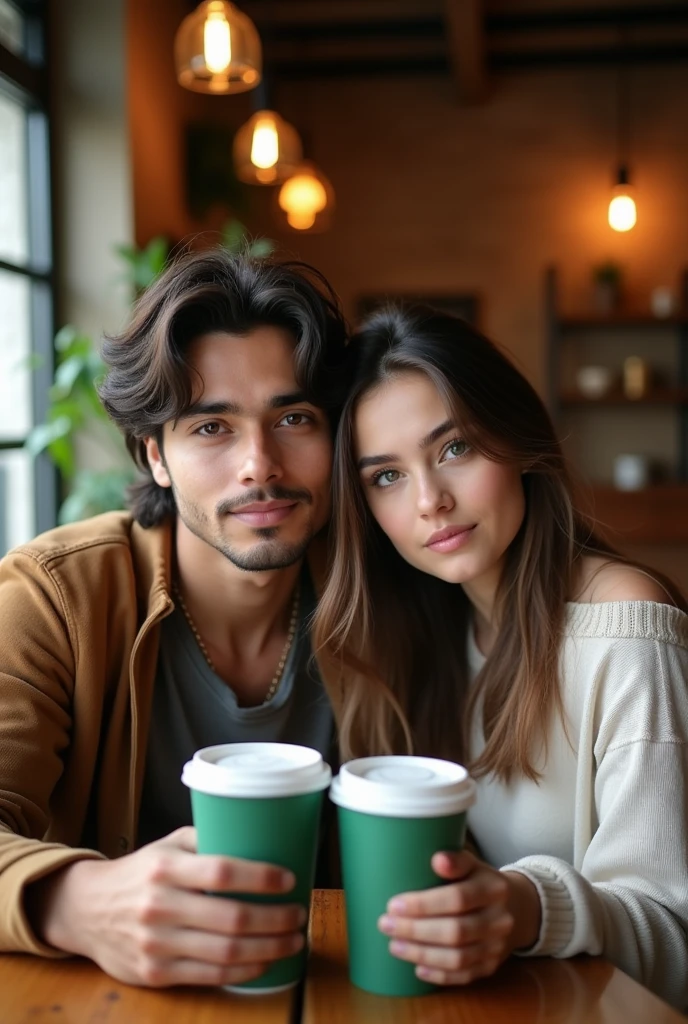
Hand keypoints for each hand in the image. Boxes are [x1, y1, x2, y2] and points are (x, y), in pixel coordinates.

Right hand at [26, 827, 305, 987]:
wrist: (85, 910)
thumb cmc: (139, 872)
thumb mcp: (167, 845)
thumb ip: (207, 839)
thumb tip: (258, 833)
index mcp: (165, 868)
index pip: (222, 872)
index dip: (261, 877)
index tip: (289, 879)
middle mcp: (160, 906)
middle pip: (232, 918)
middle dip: (276, 919)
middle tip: (300, 913)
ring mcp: (156, 944)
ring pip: (225, 952)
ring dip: (269, 948)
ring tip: (293, 940)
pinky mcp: (155, 974)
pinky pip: (209, 976)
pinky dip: (244, 970)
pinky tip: (265, 961)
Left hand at [377, 850, 540, 985]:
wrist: (519, 908)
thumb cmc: (482, 882)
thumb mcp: (473, 864)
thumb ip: (455, 860)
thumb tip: (436, 860)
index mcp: (493, 888)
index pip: (458, 898)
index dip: (424, 904)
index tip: (393, 905)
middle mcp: (499, 920)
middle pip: (456, 931)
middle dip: (416, 931)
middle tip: (386, 925)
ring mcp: (497, 947)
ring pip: (458, 957)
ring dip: (422, 954)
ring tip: (394, 946)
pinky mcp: (492, 966)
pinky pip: (465, 976)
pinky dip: (439, 974)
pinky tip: (417, 968)